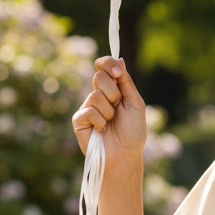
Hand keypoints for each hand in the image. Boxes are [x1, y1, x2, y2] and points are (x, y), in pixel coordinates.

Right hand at [72, 57, 146, 172]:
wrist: (125, 155)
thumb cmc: (133, 132)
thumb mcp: (135, 103)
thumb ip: (126, 81)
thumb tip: (119, 58)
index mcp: (112, 89)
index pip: (103, 66)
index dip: (107, 63)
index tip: (117, 72)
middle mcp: (98, 95)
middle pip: (99, 77)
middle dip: (113, 93)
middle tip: (118, 107)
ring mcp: (87, 107)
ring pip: (95, 96)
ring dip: (109, 111)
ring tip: (110, 123)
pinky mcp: (79, 120)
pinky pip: (88, 111)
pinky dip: (100, 121)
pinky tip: (101, 130)